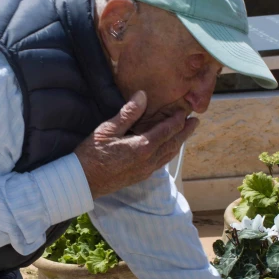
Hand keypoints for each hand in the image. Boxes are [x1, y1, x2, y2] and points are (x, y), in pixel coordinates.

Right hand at [74, 91, 198, 198]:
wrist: (83, 182)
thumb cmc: (92, 154)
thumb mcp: (108, 129)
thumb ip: (128, 113)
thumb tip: (143, 96)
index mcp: (143, 146)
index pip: (168, 130)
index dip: (178, 120)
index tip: (186, 111)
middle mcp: (149, 160)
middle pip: (173, 144)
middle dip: (185, 132)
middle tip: (195, 122)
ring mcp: (145, 170)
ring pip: (168, 155)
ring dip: (178, 144)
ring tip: (184, 135)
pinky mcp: (140, 176)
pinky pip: (160, 163)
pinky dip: (168, 153)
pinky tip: (166, 150)